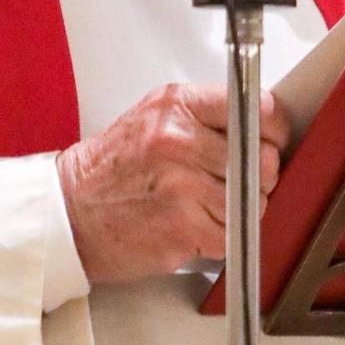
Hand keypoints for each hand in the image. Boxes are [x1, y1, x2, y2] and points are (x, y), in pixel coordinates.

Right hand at [57, 83, 290, 284]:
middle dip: (258, 177)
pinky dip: (220, 237)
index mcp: (177, 106)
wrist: (71, 212)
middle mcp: (179, 141)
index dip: (273, 129)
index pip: (256, 110)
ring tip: (208, 205)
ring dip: (239, 211)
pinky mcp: (181, 228)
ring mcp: (181, 186)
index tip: (271, 140)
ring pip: (251, 202)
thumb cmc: (113, 168)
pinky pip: (230, 235)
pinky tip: (195, 226)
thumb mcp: (155, 116)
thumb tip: (260, 124)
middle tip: (238, 181)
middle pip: (262, 161)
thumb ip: (204, 115)